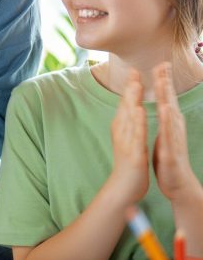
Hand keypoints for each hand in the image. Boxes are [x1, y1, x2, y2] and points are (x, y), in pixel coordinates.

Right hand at [108, 69, 149, 204]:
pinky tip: (138, 111)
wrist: (123, 188)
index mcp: (122, 129)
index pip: (125, 104)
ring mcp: (126, 142)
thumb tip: (129, 110)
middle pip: (125, 107)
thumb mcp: (127, 140)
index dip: (129, 88)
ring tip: (136, 85)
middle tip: (133, 71)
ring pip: (129, 118)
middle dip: (130, 88)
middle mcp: (121, 133)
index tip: (134, 71)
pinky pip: (135, 135)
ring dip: (131, 100)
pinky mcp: (133, 153)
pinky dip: (136, 122)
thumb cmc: (128, 164)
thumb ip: (128, 125)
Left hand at [153, 62, 198, 200]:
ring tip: (163, 81)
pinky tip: (164, 110)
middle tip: (163, 63)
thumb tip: (164, 103)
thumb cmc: (169, 158)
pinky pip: (168, 135)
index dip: (163, 81)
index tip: (160, 63)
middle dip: (166, 82)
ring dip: (167, 97)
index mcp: (170, 123)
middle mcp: (174, 128)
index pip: (166, 98)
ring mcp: (174, 138)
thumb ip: (164, 118)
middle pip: (170, 101)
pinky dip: (166, 122)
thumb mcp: (165, 134)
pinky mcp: (171, 151)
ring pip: (170, 114)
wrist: (178, 184)